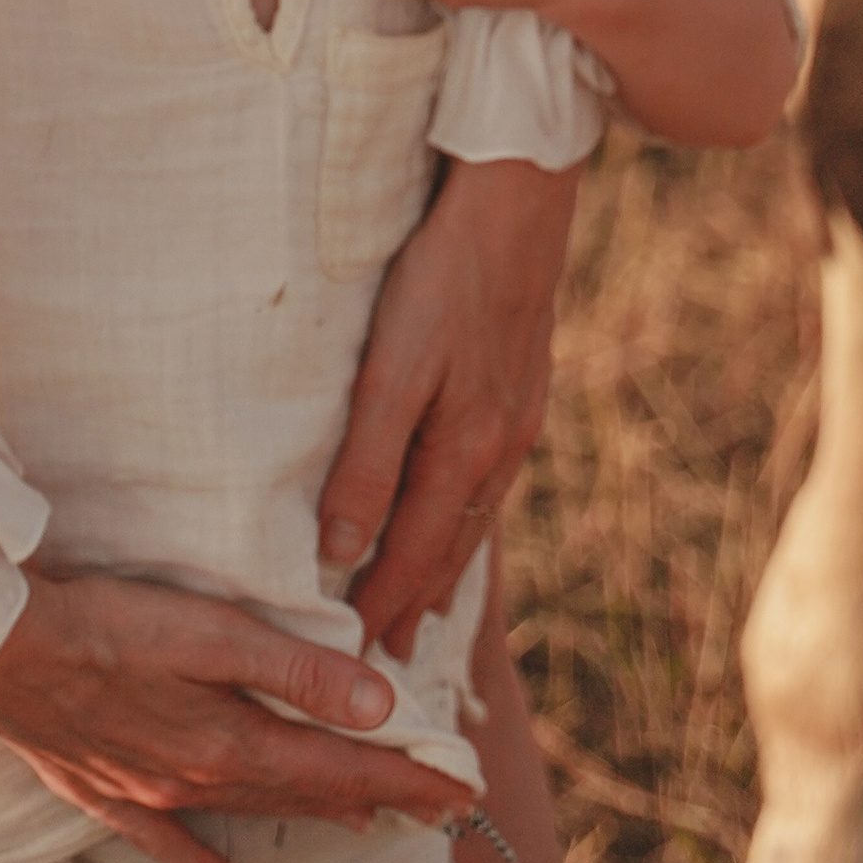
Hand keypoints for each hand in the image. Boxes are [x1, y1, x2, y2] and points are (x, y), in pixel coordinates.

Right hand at [0, 565, 469, 862]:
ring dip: (314, 814)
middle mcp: (200, 780)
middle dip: (379, 797)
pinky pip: (169, 844)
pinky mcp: (105, 790)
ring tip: (367, 825)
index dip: (407, 778)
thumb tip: (381, 706)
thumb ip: (296, 671)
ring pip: (252, 810)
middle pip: (308, 792)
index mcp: (234, 743)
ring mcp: (150, 792)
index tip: (463, 794)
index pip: (343, 767)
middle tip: (438, 809)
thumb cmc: (108, 626)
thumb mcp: (213, 635)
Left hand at [316, 151, 579, 659]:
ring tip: (423, 603)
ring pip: (473, 514)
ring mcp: (518, 420)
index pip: (413, 553)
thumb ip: (367, 461)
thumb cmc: (443, 279)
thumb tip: (340, 548)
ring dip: (444, 564)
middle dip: (417, 602)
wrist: (517, 206)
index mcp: (466, 452)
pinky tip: (458, 508)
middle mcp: (500, 449)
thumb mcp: (392, 370)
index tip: (358, 657)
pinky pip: (488, 478)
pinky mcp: (522, 388)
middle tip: (390, 655)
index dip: (383, 604)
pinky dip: (465, 514)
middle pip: (449, 546)